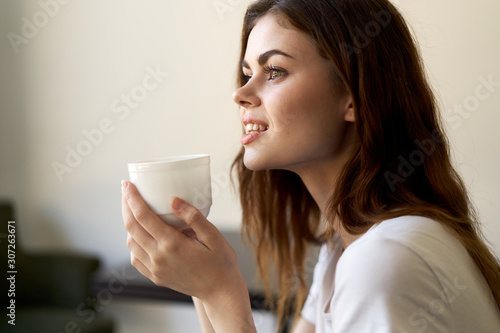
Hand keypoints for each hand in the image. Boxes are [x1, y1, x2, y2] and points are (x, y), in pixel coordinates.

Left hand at [121, 180, 242, 301]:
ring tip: (133, 209)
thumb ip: (194, 217)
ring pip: (131, 243)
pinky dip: (133, 242)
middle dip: (125, 206)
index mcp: (172, 244)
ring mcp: (155, 269)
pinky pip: (136, 258)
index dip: (132, 198)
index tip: (127, 184)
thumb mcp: (214, 236)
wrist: (220, 292)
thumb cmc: (221, 263)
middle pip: (131, 227)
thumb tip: (174, 200)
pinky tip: (141, 234)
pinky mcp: (155, 277)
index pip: (143, 216)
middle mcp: (159, 257)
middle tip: (126, 191)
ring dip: (128, 224)